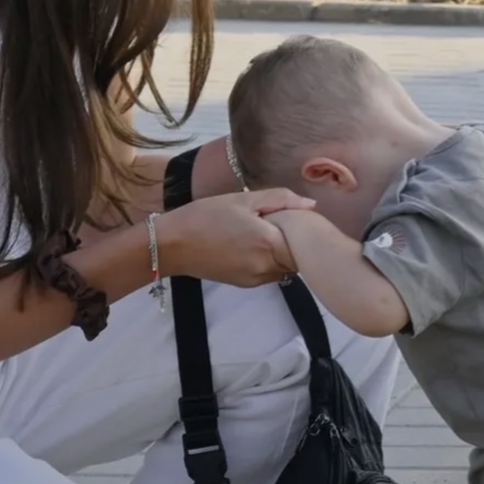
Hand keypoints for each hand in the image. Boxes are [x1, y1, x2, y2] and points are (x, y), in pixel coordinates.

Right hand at [157, 188, 310, 286]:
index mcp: (269, 243)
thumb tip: (311, 205)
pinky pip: (270, 272)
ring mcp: (257, 279)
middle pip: (298, 257)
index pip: (307, 243)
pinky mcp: (246, 285)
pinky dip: (269, 260)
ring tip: (265, 232)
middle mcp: (267, 267)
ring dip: (282, 252)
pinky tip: (253, 244)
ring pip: (285, 266)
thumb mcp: (242, 199)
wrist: (172, 245)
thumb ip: (281, 200)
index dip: (306, 229)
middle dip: (295, 241)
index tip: (296, 216)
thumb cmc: (205, 216)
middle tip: (280, 221)